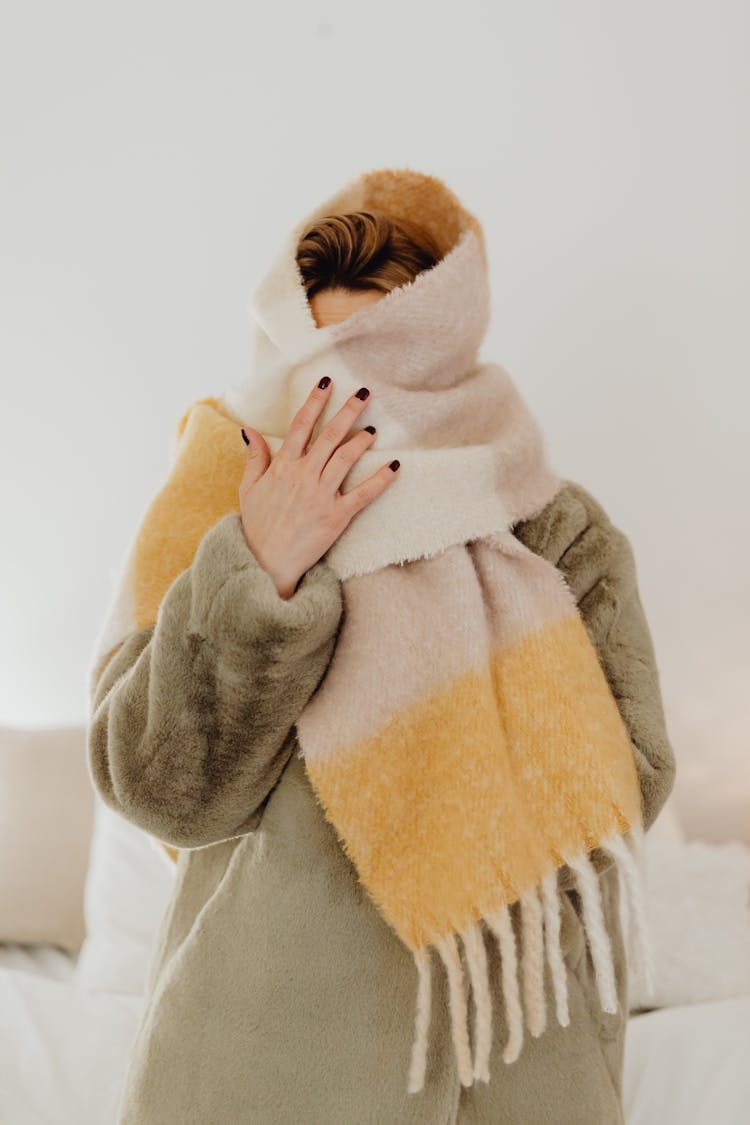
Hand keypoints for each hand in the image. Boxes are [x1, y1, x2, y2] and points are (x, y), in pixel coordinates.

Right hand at [237, 378, 400, 598]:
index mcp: (283, 467)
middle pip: (329, 435)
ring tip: (374, 428)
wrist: (265, 563)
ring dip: (362, 439)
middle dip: (348, 411)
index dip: (315, 401)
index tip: (327, 382)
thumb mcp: (248, 489)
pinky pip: (363, 495)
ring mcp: (321, 496)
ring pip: (346, 458)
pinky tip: (395, 467)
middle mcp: (303, 476)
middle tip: (364, 393)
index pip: (301, 425)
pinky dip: (381, 480)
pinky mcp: (336, 517)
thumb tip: (249, 430)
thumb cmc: (257, 527)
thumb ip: (254, 458)